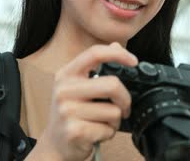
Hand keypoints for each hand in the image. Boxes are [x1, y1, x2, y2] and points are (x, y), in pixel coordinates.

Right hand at [36, 43, 137, 160]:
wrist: (55, 144)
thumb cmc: (71, 113)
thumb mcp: (78, 86)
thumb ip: (96, 66)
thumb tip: (117, 45)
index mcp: (66, 74)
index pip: (94, 53)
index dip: (118, 54)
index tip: (134, 61)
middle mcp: (64, 90)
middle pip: (112, 85)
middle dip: (125, 99)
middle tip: (123, 107)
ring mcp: (67, 111)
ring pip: (114, 111)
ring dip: (115, 121)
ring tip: (101, 122)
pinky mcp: (74, 131)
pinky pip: (108, 129)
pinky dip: (109, 133)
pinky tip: (96, 133)